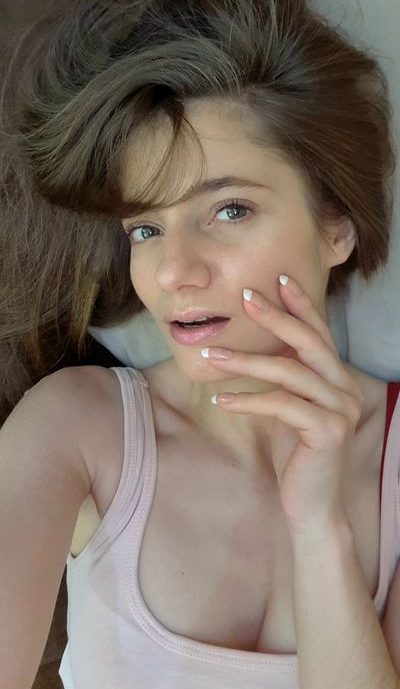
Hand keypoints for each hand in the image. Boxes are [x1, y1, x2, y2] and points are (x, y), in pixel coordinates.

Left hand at [203, 276, 363, 536]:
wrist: (312, 505)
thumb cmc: (296, 452)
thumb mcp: (289, 406)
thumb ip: (285, 376)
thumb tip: (255, 342)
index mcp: (336, 378)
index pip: (318, 332)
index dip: (300, 304)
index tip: (278, 279)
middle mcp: (344, 388)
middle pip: (308, 342)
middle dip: (274, 316)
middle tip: (244, 297)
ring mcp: (339, 409)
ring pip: (289, 371)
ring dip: (245, 361)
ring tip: (211, 355)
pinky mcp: (327, 431)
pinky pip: (281, 404)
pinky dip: (248, 400)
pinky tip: (220, 399)